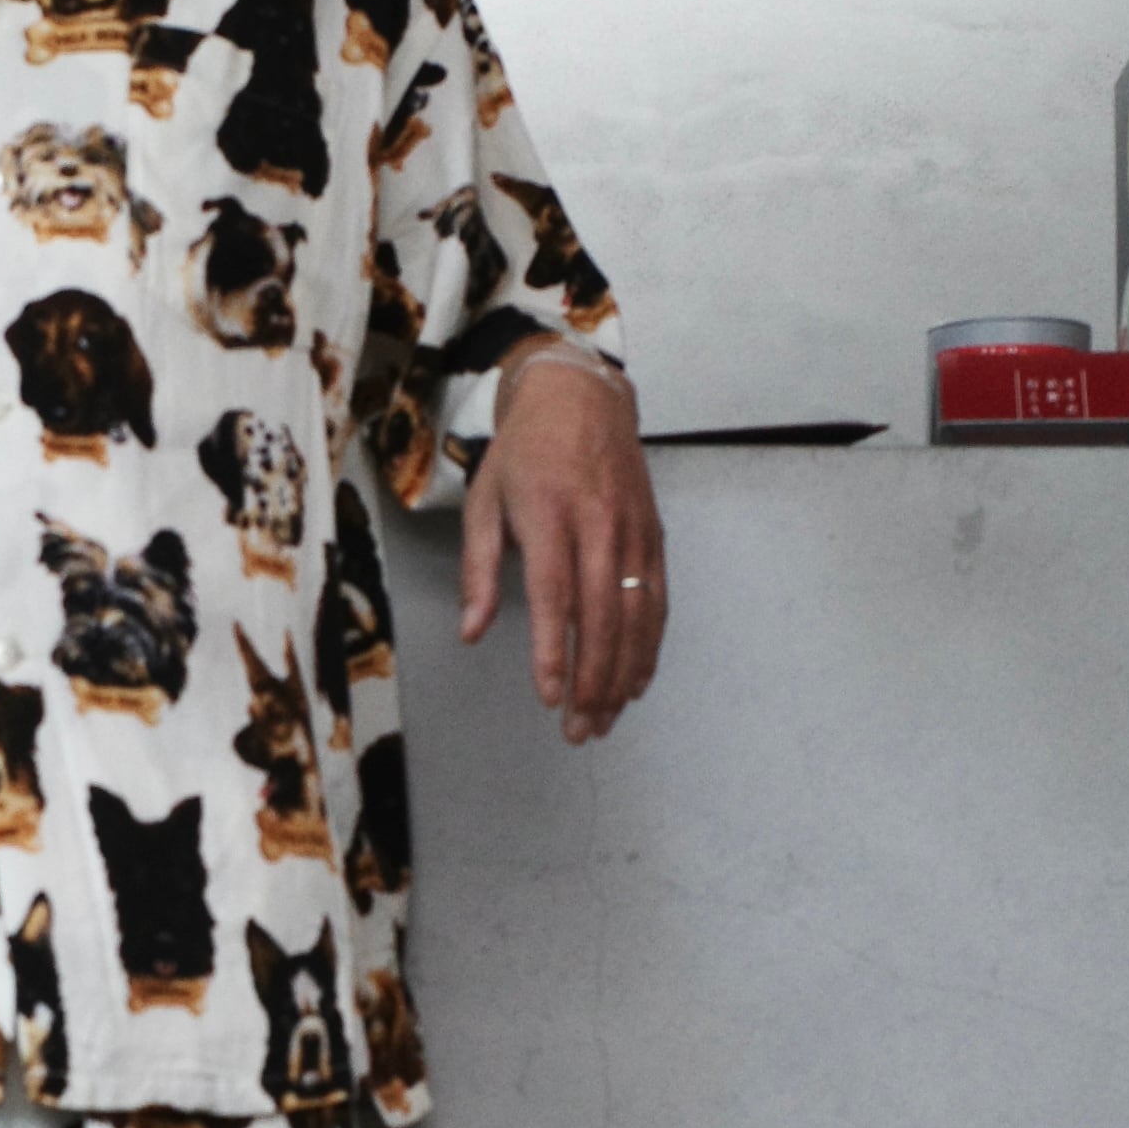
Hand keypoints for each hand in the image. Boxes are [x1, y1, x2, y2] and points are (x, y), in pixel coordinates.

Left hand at [460, 346, 666, 743]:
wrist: (580, 397)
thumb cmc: (524, 453)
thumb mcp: (483, 502)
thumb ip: (478, 571)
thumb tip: (472, 632)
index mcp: (550, 516)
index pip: (557, 595)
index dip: (556, 650)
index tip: (550, 697)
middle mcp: (599, 525)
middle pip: (603, 617)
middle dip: (592, 681)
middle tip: (578, 730)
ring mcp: (633, 532)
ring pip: (636, 616)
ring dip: (621, 676)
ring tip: (603, 720)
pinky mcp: (653, 536)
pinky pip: (657, 601)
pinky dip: (649, 647)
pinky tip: (635, 682)